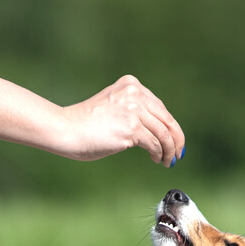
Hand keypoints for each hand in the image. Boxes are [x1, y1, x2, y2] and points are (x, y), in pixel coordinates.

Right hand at [60, 75, 186, 165]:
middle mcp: (135, 93)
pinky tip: (157, 159)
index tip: (174, 140)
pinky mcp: (131, 127)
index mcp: (131, 84)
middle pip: (167, 119)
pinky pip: (155, 143)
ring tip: (168, 161)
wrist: (66, 129)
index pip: (160, 107)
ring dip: (169, 150)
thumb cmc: (85, 123)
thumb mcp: (112, 105)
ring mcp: (134, 109)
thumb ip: (132, 109)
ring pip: (164, 133)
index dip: (170, 126)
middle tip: (178, 153)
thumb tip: (158, 130)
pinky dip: (159, 154)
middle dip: (176, 139)